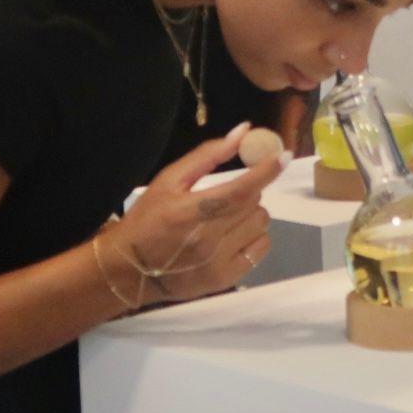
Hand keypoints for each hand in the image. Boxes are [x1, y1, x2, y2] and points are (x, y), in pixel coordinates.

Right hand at [103, 124, 285, 307]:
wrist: (130, 271)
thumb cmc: (147, 219)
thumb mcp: (168, 181)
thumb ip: (207, 156)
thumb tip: (243, 132)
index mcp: (192, 211)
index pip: (241, 189)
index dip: (266, 171)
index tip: (283, 155)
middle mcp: (208, 239)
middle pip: (254, 204)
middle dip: (247, 192)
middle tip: (226, 196)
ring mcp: (219, 262)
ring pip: (260, 225)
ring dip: (250, 215)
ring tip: (226, 218)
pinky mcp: (226, 279)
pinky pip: (261, 249)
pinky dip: (253, 237)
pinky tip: (233, 237)